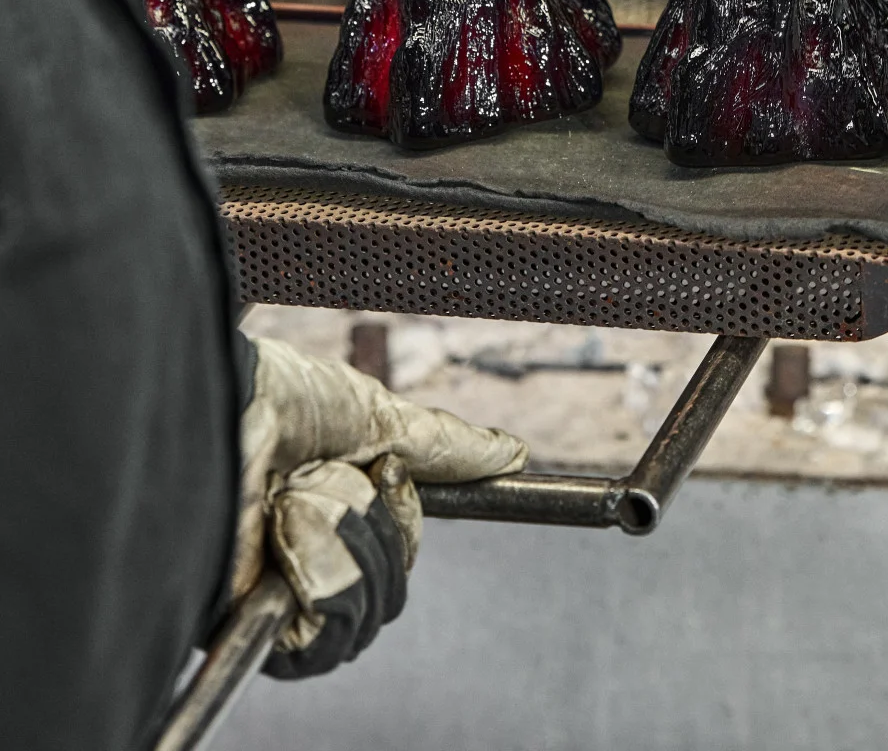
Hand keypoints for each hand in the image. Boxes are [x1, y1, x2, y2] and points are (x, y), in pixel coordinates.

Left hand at [234, 333, 526, 674]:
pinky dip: (317, 574)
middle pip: (390, 593)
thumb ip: (441, 446)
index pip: (399, 555)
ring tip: (293, 497)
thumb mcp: (377, 418)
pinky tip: (281, 532)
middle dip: (373, 525)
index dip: (403, 521)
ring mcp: (279, 598)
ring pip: (364, 614)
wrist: (225, 406)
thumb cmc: (282, 399)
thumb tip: (513, 453)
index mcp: (334, 519)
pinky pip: (320, 637)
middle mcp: (308, 562)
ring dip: (342, 539)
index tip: (386, 474)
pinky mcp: (250, 626)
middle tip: (329, 476)